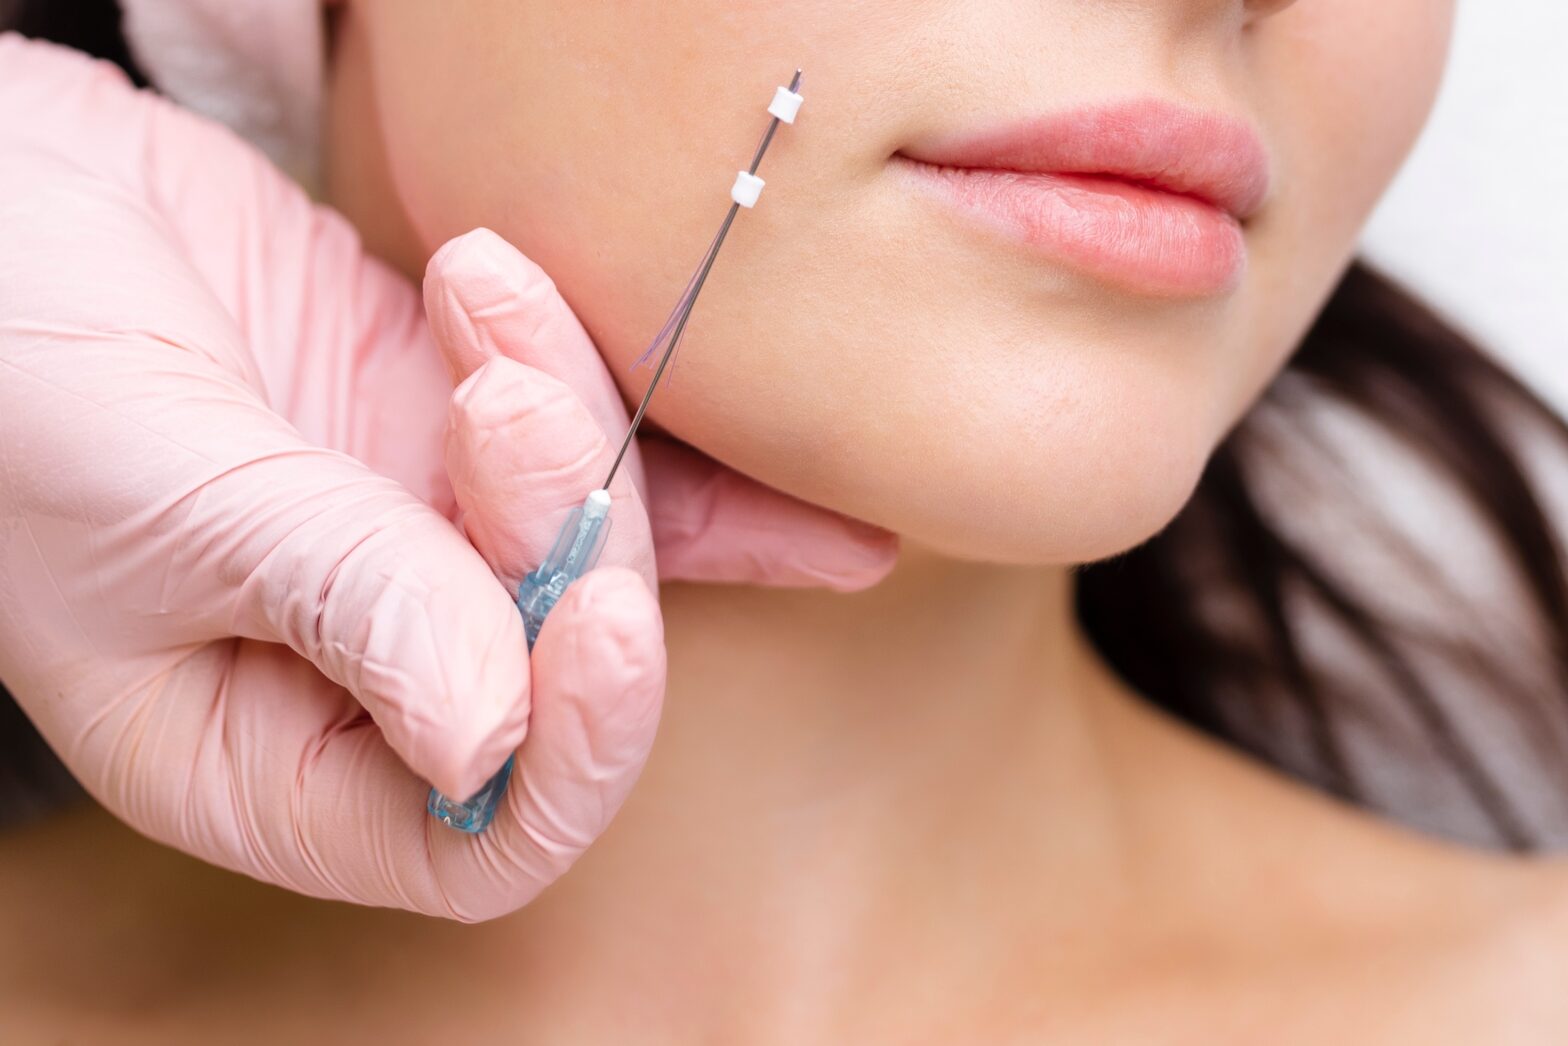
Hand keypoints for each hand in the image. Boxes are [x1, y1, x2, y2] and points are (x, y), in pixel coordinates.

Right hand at [0, 36, 895, 919]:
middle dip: (574, 550)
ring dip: (591, 444)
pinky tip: (822, 512)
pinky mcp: (454, 434)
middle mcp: (365, 672)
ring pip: (594, 554)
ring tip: (488, 304)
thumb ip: (335, 598)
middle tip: (504, 403)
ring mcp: (422, 546)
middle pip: (563, 680)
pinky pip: (606, 468)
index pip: (472, 844)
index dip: (571, 758)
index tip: (599, 624)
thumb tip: (500, 737)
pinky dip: (704, 477)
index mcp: (259, 756)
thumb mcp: (152, 496)